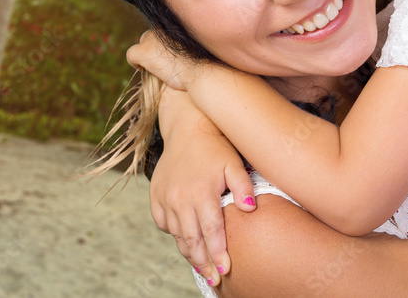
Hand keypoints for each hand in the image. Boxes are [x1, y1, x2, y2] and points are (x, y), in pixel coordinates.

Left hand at [127, 30, 201, 90]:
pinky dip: (135, 63)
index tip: (171, 54)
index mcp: (175, 22)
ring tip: (156, 67)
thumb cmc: (206, 62)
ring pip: (142, 43)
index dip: (166, 43)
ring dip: (147, 54)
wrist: (203, 71)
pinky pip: (131, 54)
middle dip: (155, 47)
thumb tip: (185, 46)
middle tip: (164, 61)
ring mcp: (151, 38)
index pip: (163, 30)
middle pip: (152, 35)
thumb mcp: (200, 44)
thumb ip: (188, 41)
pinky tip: (143, 69)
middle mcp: (162, 27)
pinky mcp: (144, 51)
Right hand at [150, 89, 257, 287]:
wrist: (187, 128)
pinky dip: (175, 234)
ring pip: (177, 235)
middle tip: (214, 279)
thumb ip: (243, 186)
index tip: (226, 271)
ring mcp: (165, 199)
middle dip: (204, 263)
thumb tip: (251, 210)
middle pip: (192, 240)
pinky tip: (186, 241)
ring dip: (189, 252)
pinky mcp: (156, 197)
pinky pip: (164, 224)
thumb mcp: (234, 163)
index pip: (211, 232)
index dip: (218, 253)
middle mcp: (180, 199)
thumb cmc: (216, 147)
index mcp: (201, 192)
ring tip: (202, 266)